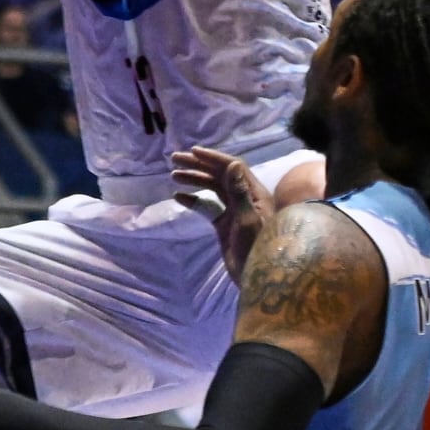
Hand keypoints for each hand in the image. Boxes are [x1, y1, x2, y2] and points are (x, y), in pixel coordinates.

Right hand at [173, 144, 275, 283]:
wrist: (256, 277)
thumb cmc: (256, 248)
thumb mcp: (247, 220)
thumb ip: (239, 192)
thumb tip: (232, 164)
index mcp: (254, 192)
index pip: (232, 167)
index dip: (212, 158)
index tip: (192, 152)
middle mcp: (244, 197)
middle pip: (219, 175)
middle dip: (198, 165)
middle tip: (175, 159)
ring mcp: (234, 210)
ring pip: (212, 188)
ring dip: (194, 180)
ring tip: (173, 175)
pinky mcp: (224, 224)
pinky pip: (207, 206)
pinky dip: (194, 200)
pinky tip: (179, 197)